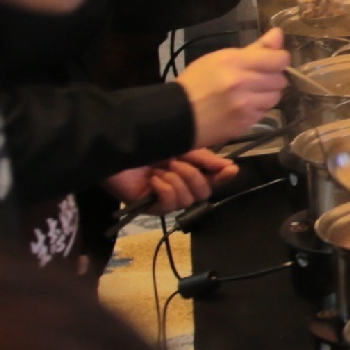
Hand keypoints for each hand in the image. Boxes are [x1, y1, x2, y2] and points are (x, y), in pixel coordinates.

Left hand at [102, 148, 237, 213]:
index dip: (223, 177)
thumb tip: (231, 167)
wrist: (118, 145)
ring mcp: (165, 198)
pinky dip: (163, 189)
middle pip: (204, 193)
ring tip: (161, 169)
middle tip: (176, 162)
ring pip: (187, 200)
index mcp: (187, 170)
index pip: (212, 180)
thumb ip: (205, 158)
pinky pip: (169, 205)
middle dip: (193, 176)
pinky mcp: (151, 207)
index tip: (231, 169)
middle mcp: (179, 185)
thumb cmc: (147, 142)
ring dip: (176, 180)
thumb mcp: (182, 146)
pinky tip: (153, 180)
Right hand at [176, 32, 289, 146]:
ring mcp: (245, 106)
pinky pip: (264, 112)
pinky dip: (258, 108)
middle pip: (280, 79)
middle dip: (272, 78)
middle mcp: (243, 83)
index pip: (279, 59)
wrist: (178, 115)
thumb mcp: (220, 58)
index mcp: (235, 62)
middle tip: (256, 78)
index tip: (272, 61)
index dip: (279, 59)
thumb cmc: (197, 82)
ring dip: (267, 94)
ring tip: (250, 93)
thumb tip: (278, 34)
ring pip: (275, 97)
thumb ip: (254, 48)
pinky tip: (243, 106)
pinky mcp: (245, 123)